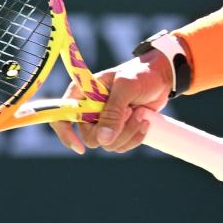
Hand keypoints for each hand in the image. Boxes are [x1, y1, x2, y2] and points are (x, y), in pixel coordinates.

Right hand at [49, 51, 172, 154]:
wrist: (161, 78)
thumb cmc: (140, 74)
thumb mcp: (126, 87)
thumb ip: (113, 112)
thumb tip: (103, 140)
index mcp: (83, 92)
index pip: (61, 114)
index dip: (65, 133)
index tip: (80, 148)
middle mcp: (89, 108)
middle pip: (90, 137)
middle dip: (114, 131)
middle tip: (131, 113)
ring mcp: (104, 121)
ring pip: (108, 144)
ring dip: (128, 133)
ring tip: (140, 114)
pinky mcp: (118, 130)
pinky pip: (120, 146)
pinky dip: (134, 137)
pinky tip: (144, 122)